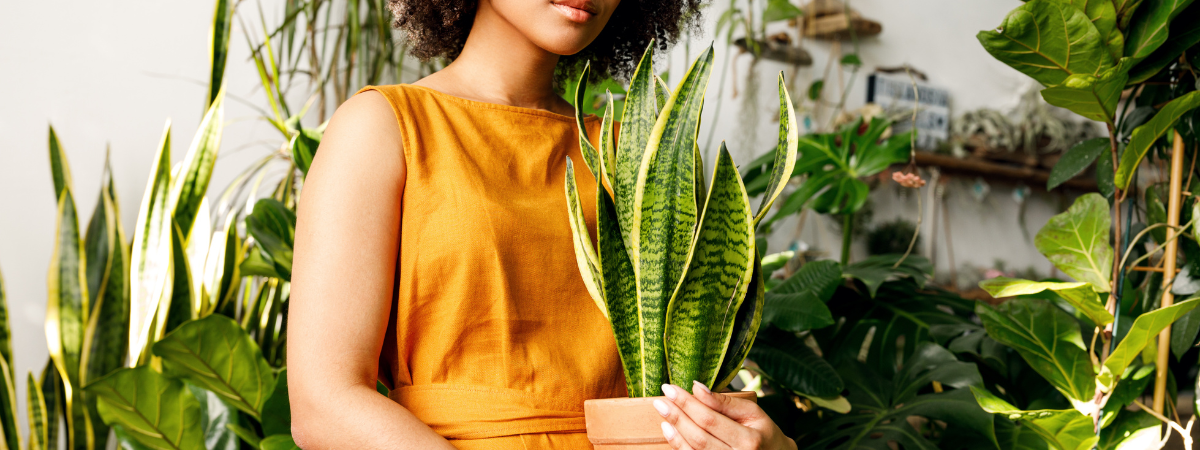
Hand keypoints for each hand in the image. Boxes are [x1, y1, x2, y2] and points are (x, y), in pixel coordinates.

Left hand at [652, 381, 796, 449]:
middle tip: (660, 398)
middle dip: (676, 415)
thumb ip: (724, 402)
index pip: (710, 419)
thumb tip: (697, 387)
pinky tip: (669, 430)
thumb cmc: (764, 434)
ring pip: (693, 449)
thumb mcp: (752, 413)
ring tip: (662, 411)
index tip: (670, 388)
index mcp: (749, 440)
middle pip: (698, 435)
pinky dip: (678, 444)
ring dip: (674, 429)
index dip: (687, 403)